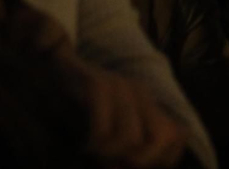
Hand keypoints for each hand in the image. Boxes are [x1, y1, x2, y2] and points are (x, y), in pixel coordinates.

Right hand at [73, 64, 189, 167]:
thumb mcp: (112, 129)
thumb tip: (134, 166)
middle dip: (139, 160)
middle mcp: (139, 92)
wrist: (50, 69)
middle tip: (113, 161)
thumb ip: (131, 148)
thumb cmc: (80, 108)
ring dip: (110, 154)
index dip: (161, 159)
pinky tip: (84, 145)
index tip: (132, 162)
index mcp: (148, 101)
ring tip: (94, 151)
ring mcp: (119, 86)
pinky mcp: (96, 85)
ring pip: (131, 139)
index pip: (179, 136)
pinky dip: (94, 145)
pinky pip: (104, 130)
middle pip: (163, 137)